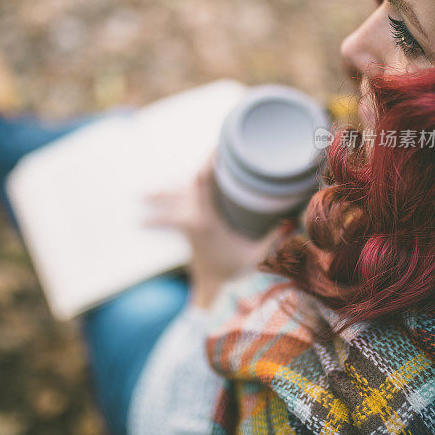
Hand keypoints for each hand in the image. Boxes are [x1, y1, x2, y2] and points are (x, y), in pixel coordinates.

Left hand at [142, 152, 282, 307]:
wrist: (211, 286)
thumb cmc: (233, 270)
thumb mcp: (255, 256)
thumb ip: (273, 239)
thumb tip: (290, 222)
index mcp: (207, 219)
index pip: (203, 182)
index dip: (209, 163)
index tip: (219, 147)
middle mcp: (193, 216)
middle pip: (191, 182)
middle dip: (200, 165)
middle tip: (211, 147)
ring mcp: (187, 221)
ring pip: (173, 195)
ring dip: (163, 188)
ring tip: (144, 186)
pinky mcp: (184, 227)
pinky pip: (170, 207)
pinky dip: (163, 198)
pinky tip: (148, 197)